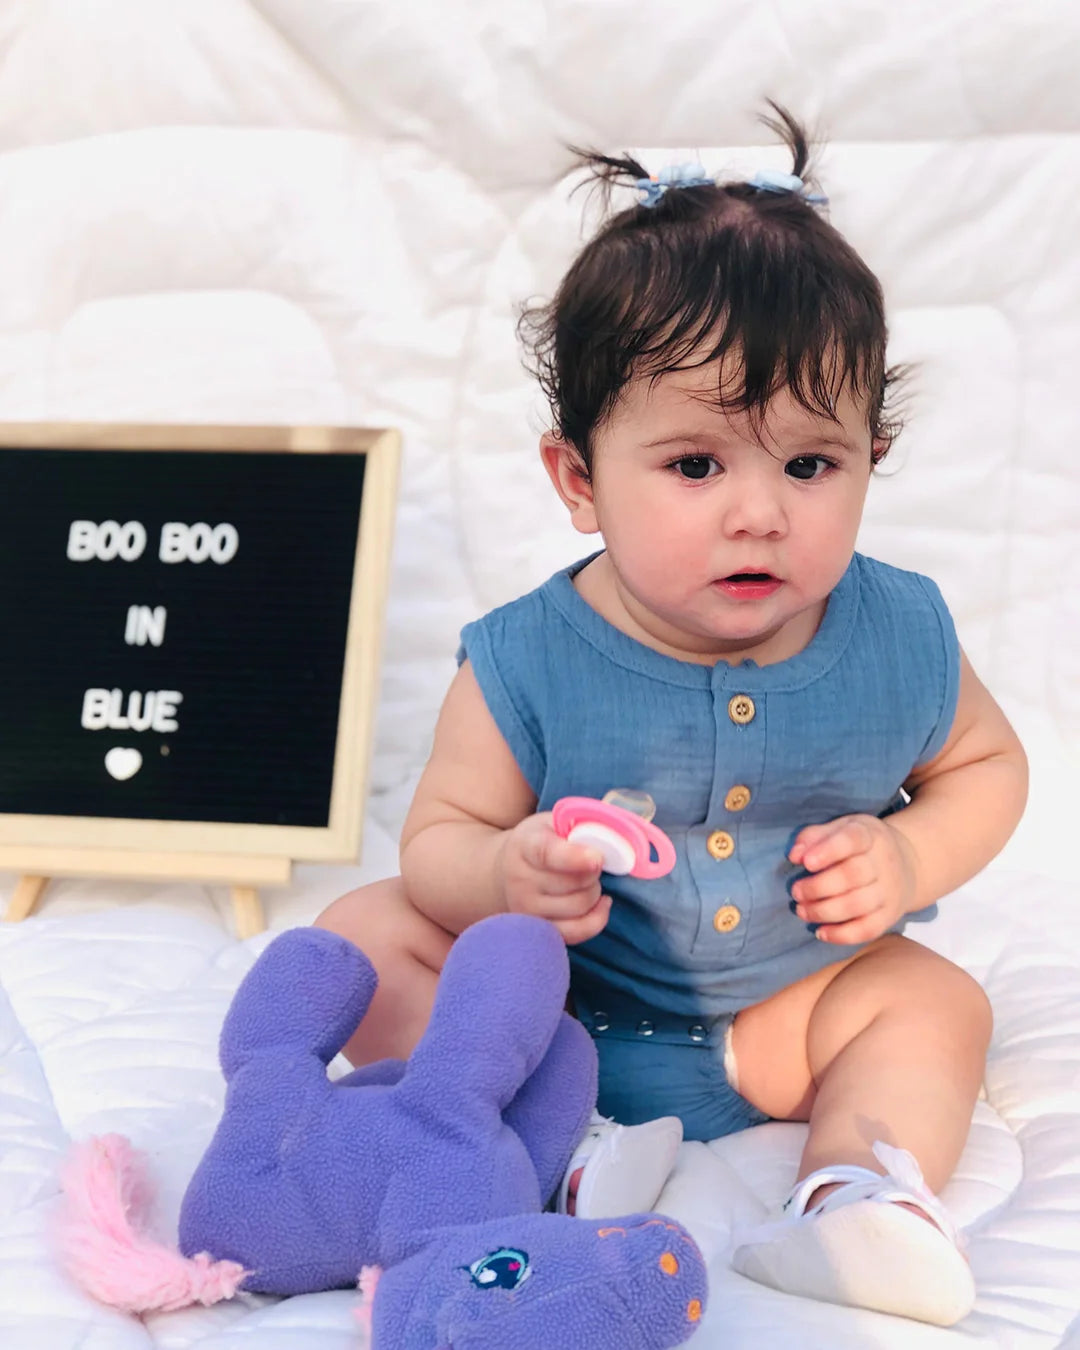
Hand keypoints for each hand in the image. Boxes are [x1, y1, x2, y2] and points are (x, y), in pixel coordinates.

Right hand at [496, 812, 612, 944]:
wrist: (509, 869)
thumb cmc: (543, 840)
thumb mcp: (556, 822)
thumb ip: (584, 825)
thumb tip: (618, 840)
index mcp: (525, 845)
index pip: (546, 853)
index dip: (574, 857)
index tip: (598, 858)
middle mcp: (520, 880)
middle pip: (573, 882)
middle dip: (593, 871)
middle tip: (592, 862)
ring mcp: (527, 909)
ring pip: (580, 906)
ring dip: (595, 892)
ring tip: (588, 880)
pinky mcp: (539, 931)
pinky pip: (578, 932)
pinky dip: (598, 918)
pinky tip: (602, 903)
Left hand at [788, 814, 918, 944]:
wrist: (907, 864)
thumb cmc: (859, 846)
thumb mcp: (839, 829)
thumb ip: (813, 837)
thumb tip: (794, 855)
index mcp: (869, 834)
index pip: (852, 839)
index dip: (827, 850)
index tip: (805, 863)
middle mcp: (884, 862)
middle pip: (853, 875)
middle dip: (818, 887)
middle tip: (796, 892)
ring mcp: (890, 890)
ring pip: (859, 904)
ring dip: (824, 911)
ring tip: (801, 911)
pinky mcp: (890, 915)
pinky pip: (868, 929)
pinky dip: (842, 935)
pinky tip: (820, 932)